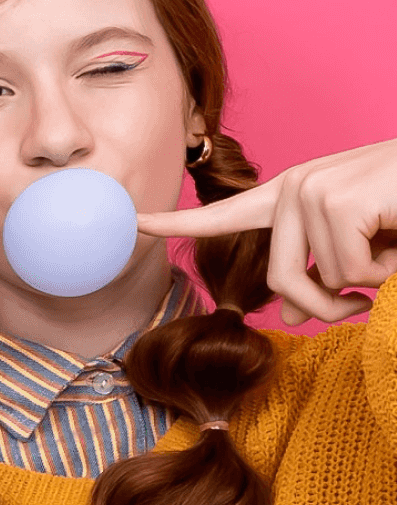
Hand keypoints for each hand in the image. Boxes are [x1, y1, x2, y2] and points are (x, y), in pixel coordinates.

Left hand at [137, 139, 396, 324]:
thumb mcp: (364, 253)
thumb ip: (321, 279)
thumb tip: (282, 316)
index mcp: (293, 197)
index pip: (225, 215)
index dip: (177, 224)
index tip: (133, 223)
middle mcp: (294, 188)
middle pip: (281, 283)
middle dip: (328, 306)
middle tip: (363, 305)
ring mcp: (311, 191)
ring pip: (317, 281)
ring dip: (366, 285)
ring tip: (392, 253)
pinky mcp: (333, 200)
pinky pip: (346, 271)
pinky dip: (382, 272)